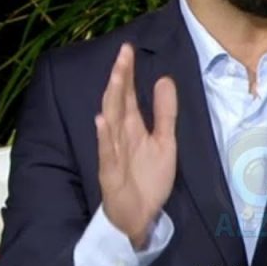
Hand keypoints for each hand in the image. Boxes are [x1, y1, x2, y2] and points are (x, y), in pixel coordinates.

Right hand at [95, 43, 177, 249]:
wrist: (141, 216)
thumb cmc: (148, 178)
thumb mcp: (165, 141)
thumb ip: (165, 112)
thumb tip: (165, 79)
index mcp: (132, 127)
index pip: (127, 94)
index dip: (127, 72)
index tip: (128, 49)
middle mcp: (120, 135)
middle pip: (117, 102)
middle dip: (120, 78)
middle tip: (123, 54)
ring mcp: (113, 153)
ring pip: (110, 122)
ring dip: (112, 99)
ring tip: (115, 76)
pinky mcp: (110, 173)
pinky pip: (106, 152)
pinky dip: (103, 137)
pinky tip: (101, 120)